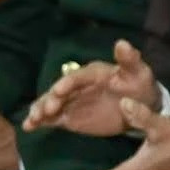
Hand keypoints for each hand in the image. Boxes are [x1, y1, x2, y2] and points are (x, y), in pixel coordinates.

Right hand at [24, 40, 159, 136]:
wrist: (140, 106)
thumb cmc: (139, 86)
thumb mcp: (139, 73)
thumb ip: (129, 60)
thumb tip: (122, 43)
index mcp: (92, 73)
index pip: (77, 77)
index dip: (67, 83)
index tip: (59, 91)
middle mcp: (76, 85)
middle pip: (58, 91)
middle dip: (50, 99)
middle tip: (47, 110)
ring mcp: (70, 100)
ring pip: (50, 103)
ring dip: (40, 110)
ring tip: (34, 120)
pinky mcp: (69, 115)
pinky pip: (51, 118)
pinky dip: (39, 121)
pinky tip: (29, 126)